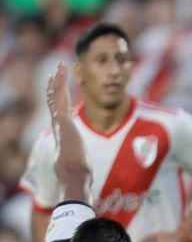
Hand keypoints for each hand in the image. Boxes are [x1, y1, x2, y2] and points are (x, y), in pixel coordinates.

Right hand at [45, 62, 89, 178]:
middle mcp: (59, 124)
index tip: (59, 89)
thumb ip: (81, 165)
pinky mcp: (62, 119)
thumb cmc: (77, 172)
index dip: (59, 99)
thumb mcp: (81, 164)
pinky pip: (59, 98)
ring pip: (56, 95)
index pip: (60, 111)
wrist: (73, 172)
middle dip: (58, 85)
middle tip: (58, 71)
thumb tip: (86, 175)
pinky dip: (58, 85)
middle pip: (56, 99)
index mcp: (64, 131)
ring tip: (60, 66)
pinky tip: (58, 74)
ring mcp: (59, 121)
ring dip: (59, 80)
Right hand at [46, 61, 72, 119]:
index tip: (50, 77)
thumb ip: (63, 114)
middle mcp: (53, 92)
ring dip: (60, 69)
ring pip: (59, 77)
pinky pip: (63, 77)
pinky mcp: (62, 88)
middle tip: (57, 66)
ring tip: (61, 62)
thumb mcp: (61, 116)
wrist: (60, 116)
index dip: (50, 83)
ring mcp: (57, 89)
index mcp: (51, 99)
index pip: (50, 89)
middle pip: (54, 81)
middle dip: (56, 73)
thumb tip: (66, 118)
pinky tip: (63, 65)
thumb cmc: (60, 119)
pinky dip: (63, 71)